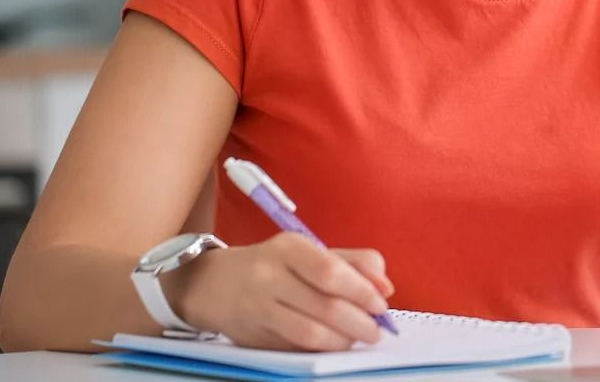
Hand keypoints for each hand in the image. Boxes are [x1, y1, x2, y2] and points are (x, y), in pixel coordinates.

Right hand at [163, 233, 395, 349]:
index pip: (330, 272)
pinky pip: (296, 348)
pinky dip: (322, 350)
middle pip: (325, 306)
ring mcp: (258, 310)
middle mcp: (269, 278)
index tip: (381, 304)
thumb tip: (386, 286)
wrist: (213, 284)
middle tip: (376, 330)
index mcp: (288, 249)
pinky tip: (334, 344)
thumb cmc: (274, 265)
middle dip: (360, 322)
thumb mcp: (310, 251)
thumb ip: (354, 262)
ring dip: (343, 341)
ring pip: (310, 333)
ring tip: (358, 339)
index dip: (362, 291)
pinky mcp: (253, 338)